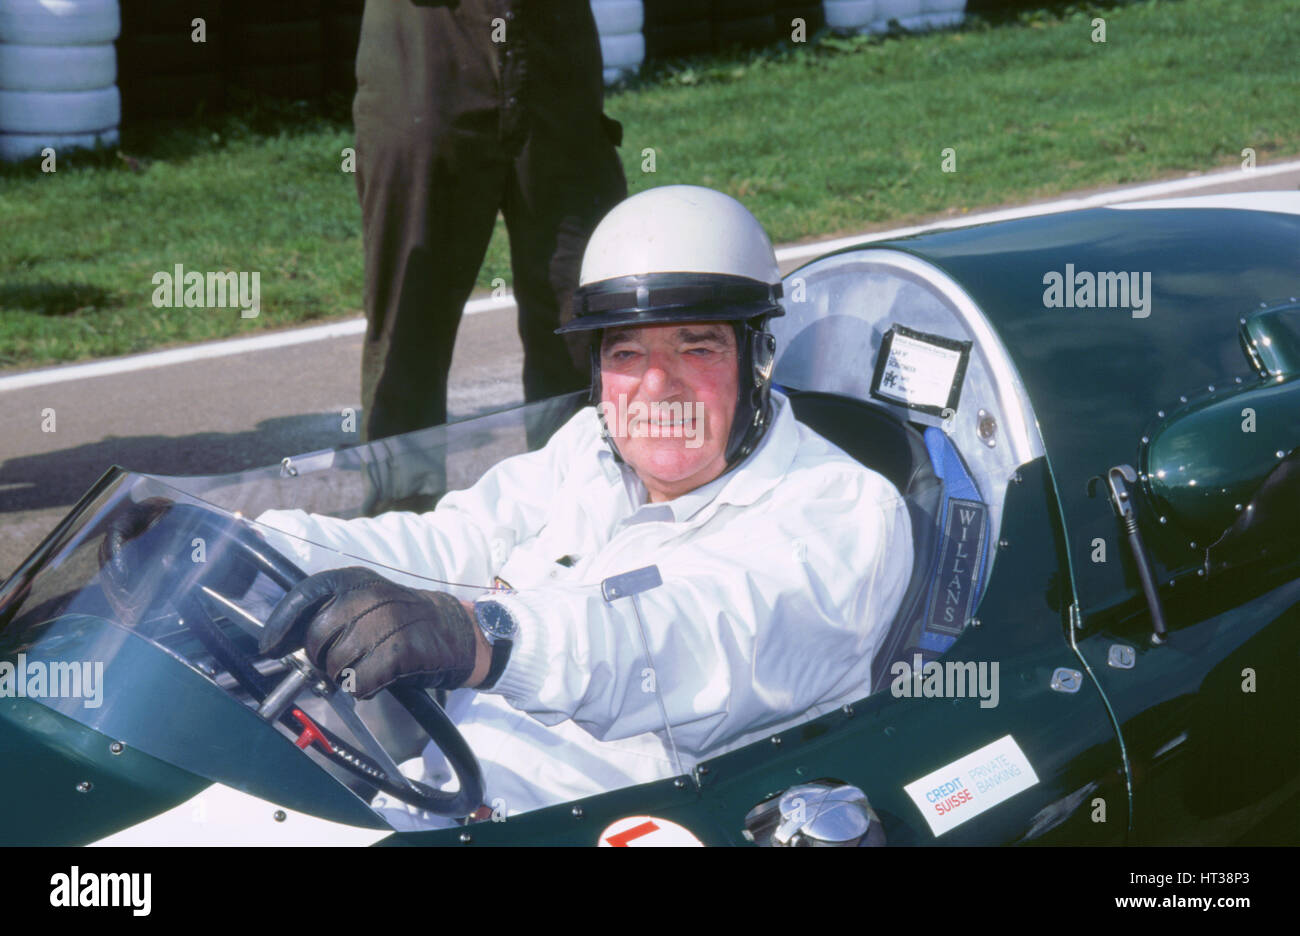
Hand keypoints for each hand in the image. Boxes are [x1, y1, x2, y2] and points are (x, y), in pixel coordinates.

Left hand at [260, 566, 480, 698]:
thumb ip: (327, 614)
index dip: (281, 624)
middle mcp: (368, 595)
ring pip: (336, 663)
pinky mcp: (401, 649)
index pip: (303, 596)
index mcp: (354, 580)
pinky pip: (361, 681)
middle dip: (320, 660)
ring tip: (362, 671)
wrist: (455, 631)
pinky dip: (363, 689)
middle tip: (337, 666)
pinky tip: (376, 681)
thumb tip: (279, 642)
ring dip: (343, 677)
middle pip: (316, 638)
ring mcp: (386, 621)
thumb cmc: (402, 622)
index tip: (270, 647)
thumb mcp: (365, 603)